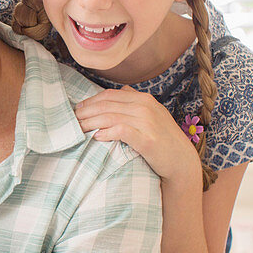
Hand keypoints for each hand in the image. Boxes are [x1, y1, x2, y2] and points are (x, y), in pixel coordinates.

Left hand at [74, 86, 198, 180]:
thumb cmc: (163, 140)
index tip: (77, 110)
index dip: (90, 101)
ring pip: (110, 117)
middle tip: (71, 121)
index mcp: (144, 99)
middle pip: (106, 105)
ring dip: (90, 123)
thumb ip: (136, 102)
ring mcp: (147, 122)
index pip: (109, 95)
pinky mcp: (147, 139)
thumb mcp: (153, 114)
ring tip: (78, 130)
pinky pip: (121, 131)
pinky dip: (106, 132)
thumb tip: (121, 91)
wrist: (182, 161)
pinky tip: (96, 137)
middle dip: (85, 112)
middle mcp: (145, 107)